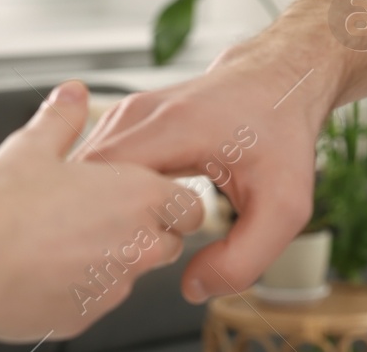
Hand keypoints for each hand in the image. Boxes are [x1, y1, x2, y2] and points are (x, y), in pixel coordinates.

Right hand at [0, 80, 203, 341]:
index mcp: (142, 196)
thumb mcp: (35, 145)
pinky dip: (78, 290)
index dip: (171, 201)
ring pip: (129, 275)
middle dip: (145, 233)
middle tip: (101, 219)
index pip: (190, 206)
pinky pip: (93, 302)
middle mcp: (139, 243)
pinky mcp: (84, 316)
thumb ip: (63, 118)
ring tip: (63, 243)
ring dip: (110, 262)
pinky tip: (45, 271)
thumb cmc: (2, 203)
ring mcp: (114, 286)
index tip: (149, 198)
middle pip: (167, 243)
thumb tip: (72, 94)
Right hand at [70, 31, 335, 303]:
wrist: (280, 79)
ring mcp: (128, 113)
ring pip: (84, 174)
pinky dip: (104, 194)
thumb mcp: (283, 206)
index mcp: (173, 128)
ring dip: (98, 210)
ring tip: (132, 233)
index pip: (100, 186)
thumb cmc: (281, 134)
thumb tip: (193, 287)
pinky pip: (95, 166)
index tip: (130, 251)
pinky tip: (132, 214)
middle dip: (96, 225)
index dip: (104, 229)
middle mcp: (141, 115)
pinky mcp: (125, 120)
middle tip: (128, 251)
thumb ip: (243, 258)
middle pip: (82, 182)